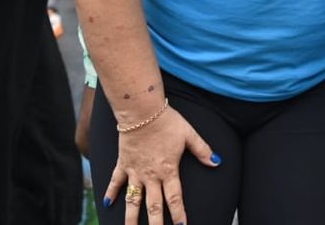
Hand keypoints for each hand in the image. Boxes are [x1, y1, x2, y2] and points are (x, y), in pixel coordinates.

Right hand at [103, 105, 219, 224]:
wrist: (142, 111)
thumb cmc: (168, 121)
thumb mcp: (189, 134)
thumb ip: (203, 150)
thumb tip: (218, 162)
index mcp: (168, 170)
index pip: (174, 198)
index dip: (179, 214)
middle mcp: (151, 175)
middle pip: (153, 206)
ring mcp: (135, 171)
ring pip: (132, 200)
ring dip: (131, 218)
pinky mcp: (123, 164)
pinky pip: (115, 182)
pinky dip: (110, 193)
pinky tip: (106, 205)